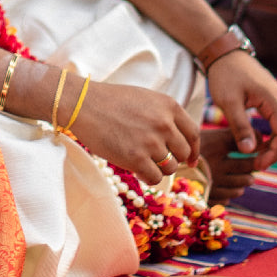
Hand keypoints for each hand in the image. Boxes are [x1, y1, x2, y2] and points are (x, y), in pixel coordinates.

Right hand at [67, 79, 199, 184]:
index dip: (194, 150)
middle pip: (183, 153)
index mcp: (169, 106)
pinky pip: (154, 178)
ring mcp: (151, 141)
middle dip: (173, 159)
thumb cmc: (110, 101)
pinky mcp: (136, 158)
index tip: (191, 161)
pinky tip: (137, 171)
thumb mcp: (145, 99)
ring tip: (142, 162)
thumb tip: (178, 143)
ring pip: (170, 168)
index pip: (193, 134)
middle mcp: (165, 123)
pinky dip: (148, 177)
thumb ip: (164, 116)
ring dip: (158, 168)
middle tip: (157, 160)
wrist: (82, 104)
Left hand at [203, 51, 276, 172]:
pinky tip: (255, 143)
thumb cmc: (224, 75)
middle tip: (255, 165)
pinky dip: (270, 136)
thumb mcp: (228, 102)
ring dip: (273, 146)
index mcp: (275, 101)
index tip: (257, 164)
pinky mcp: (272, 100)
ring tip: (254, 157)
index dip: (274, 154)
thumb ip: (240, 126)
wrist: (224, 54)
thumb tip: (249, 151)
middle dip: (275, 153)